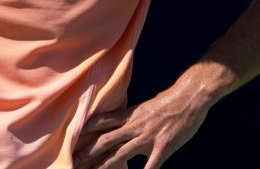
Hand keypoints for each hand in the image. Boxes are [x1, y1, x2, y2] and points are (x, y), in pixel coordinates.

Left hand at [72, 89, 208, 168]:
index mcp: (130, 116)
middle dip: (87, 152)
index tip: (70, 140)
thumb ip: (131, 120)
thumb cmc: (168, 104)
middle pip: (105, 140)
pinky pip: (151, 166)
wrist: (189, 97)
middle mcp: (135, 126)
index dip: (85, 132)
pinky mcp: (163, 147)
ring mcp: (148, 137)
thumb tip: (118, 127)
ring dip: (104, 166)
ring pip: (121, 154)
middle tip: (72, 161)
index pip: (102, 123)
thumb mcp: (144, 109)